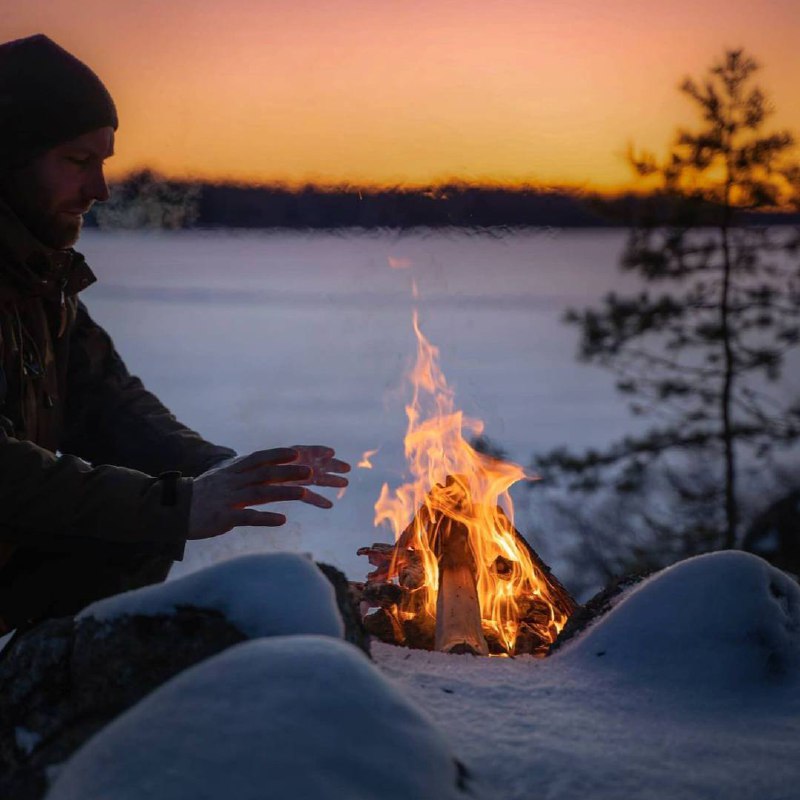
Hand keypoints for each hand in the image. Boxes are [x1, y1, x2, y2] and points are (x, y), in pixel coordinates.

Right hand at [187, 446, 347, 539]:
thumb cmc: (199, 497)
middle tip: (311, 471)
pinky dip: (266, 518)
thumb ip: (240, 475)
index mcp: (231, 472)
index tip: (298, 452)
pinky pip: (248, 517)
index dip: (278, 454)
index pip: (259, 458)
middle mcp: (232, 482)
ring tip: (304, 494)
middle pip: (265, 474)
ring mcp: (228, 499)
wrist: (171, 511)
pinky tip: (282, 520)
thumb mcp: (220, 480)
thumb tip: (260, 470)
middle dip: (289, 472)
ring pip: (261, 493)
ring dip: (284, 493)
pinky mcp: (224, 518)